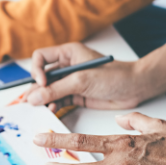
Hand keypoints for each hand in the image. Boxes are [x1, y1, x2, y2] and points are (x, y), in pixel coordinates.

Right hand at [25, 43, 147, 110]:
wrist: (135, 88)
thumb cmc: (114, 75)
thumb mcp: (81, 80)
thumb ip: (56, 89)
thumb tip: (34, 97)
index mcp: (67, 53)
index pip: (40, 57)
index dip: (36, 70)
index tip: (41, 83)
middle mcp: (67, 66)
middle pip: (42, 76)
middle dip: (36, 89)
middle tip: (30, 102)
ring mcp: (71, 81)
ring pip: (49, 90)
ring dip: (44, 100)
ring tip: (42, 109)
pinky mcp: (76, 95)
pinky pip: (58, 100)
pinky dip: (53, 106)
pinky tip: (52, 111)